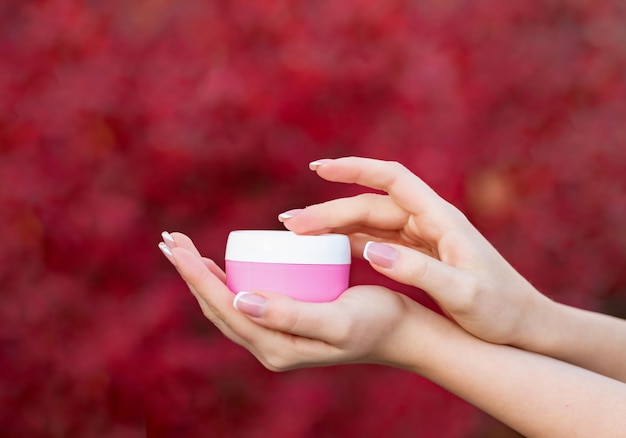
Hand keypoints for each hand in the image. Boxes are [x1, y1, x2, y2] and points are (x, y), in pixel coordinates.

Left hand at [159, 232, 426, 370]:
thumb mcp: (337, 320)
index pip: (222, 308)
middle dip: (190, 273)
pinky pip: (247, 300)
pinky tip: (221, 265)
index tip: (175, 245)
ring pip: (228, 304)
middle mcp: (270, 345)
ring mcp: (277, 336)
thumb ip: (291, 315)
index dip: (195, 276)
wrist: (404, 332)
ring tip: (183, 249)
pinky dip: (227, 280)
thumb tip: (238, 302)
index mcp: (275, 347)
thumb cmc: (377, 323)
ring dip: (203, 276)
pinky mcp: (287, 322)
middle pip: (217, 306)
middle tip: (169, 240)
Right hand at [279, 157, 554, 348]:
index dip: (355, 168)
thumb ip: (419, 271)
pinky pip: (375, 243)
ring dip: (333, 226)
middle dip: (329, 211)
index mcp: (441, 219)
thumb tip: (370, 249)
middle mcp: (427, 222)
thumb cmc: (499, 311)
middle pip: (370, 205)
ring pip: (368, 224)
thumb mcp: (464, 294)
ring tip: (297, 235)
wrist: (521, 326)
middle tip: (290, 225)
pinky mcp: (416, 256)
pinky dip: (348, 244)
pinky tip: (326, 252)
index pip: (393, 179)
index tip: (319, 169)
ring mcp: (420, 239)